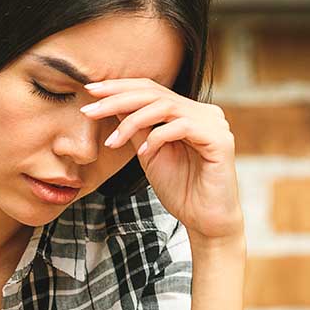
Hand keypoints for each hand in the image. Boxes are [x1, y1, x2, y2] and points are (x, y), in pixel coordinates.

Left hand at [82, 79, 242, 242]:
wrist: (205, 222)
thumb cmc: (180, 190)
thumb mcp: (149, 153)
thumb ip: (137, 128)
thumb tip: (113, 104)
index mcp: (188, 112)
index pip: (151, 89)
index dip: (120, 87)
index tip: (90, 92)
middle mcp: (203, 112)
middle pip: (155, 93)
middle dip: (118, 99)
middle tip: (89, 110)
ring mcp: (214, 123)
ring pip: (165, 106)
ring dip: (132, 121)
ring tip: (112, 141)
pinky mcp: (220, 139)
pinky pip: (181, 127)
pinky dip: (157, 137)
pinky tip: (144, 153)